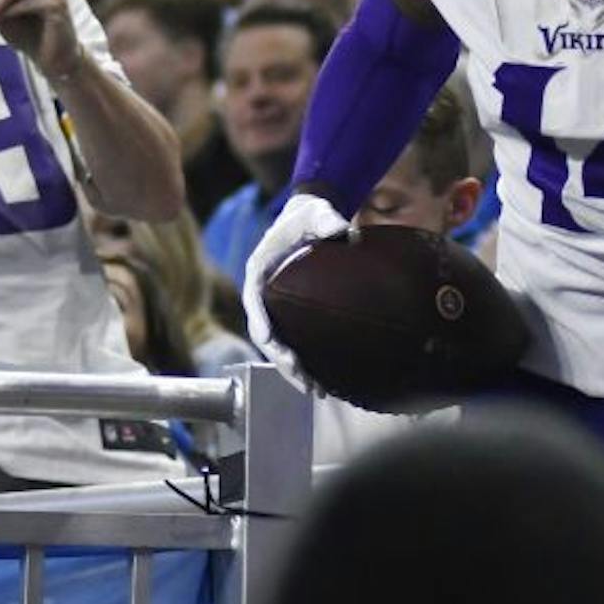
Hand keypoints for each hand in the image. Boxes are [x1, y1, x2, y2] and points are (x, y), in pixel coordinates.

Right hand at [242, 192, 349, 389]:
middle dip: (285, 365)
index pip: (257, 314)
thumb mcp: (316, 212)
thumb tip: (345, 230)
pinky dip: (307, 359)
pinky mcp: (291, 312)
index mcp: (258, 277)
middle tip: (308, 385)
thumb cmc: (308, 214)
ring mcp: (276, 306)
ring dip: (295, 370)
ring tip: (318, 391)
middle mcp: (263, 296)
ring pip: (280, 346)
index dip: (268, 336)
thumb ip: (326, 219)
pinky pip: (295, 339)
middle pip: (268, 340)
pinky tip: (325, 377)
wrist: (310, 212)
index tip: (282, 354)